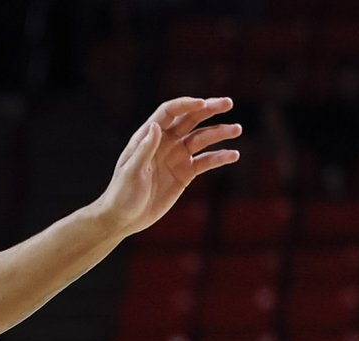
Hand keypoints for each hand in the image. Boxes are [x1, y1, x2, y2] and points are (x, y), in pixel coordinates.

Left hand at [95, 97, 240, 236]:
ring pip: (202, 138)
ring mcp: (176, 157)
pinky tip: (233, 155)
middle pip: (190, 119)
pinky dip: (220, 157)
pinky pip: (206, 161)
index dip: (186, 105)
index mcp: (148, 137)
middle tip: (228, 103)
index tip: (203, 104)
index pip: (169, 112)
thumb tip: (156, 126)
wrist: (124, 219)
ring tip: (236, 129)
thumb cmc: (121, 194)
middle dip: (209, 109)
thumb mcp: (131, 172)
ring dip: (220, 132)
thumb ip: (144, 150)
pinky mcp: (185, 173)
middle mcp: (165, 142)